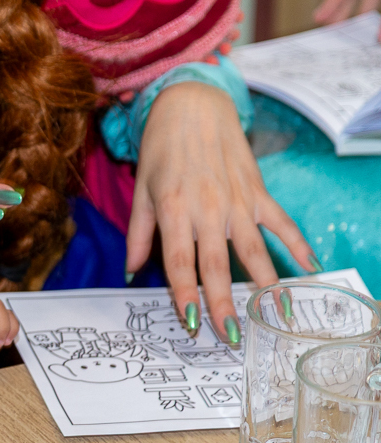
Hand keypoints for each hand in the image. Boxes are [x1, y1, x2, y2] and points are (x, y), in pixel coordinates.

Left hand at [127, 82, 314, 341]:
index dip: (184, 295)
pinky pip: (281, 222)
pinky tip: (310, 268)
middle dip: (223, 303)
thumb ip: (138, 234)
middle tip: (230, 336)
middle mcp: (206, 208)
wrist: (192, 106)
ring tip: (273, 316)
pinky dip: (298, 243)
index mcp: (173, 209)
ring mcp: (236, 201)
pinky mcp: (257, 191)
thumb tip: (131, 273)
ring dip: (264, 284)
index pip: (179, 262)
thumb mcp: (141, 190)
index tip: (191, 324)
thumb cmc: (160, 151)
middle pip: (215, 265)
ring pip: (252, 250)